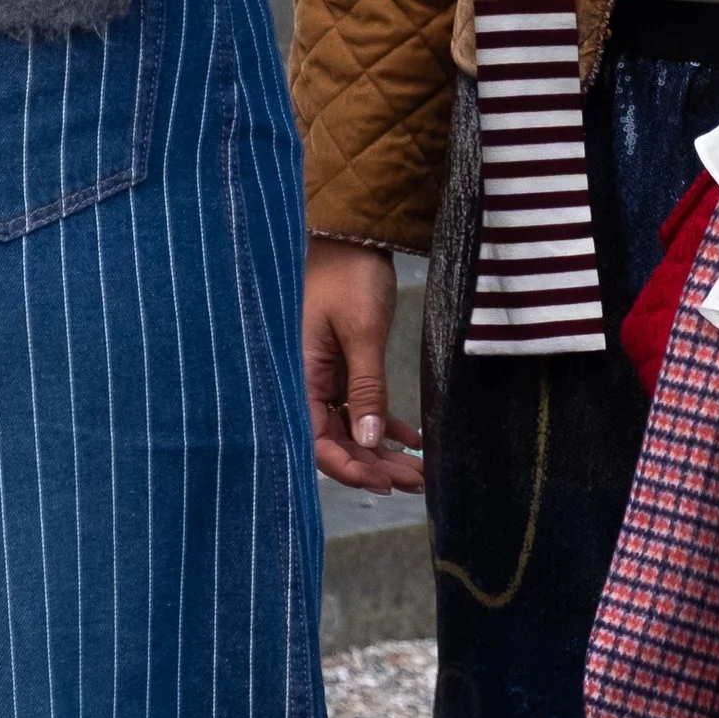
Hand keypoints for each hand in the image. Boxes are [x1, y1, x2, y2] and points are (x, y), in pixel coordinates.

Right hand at [304, 239, 425, 492]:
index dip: (348, 468)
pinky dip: (383, 423)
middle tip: (417, 484)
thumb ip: (366, 387)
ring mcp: (323, 376)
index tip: (384, 485)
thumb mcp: (361, 332)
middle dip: (375, 467)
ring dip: (383, 451)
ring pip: (351, 428)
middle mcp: (305, 383)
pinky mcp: (340, 366)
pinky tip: (411, 439)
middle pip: (336, 441)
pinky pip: (358, 406)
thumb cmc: (348, 274)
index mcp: (298, 377)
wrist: (352, 232)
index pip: (316, 441)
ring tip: (420, 471)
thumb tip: (370, 442)